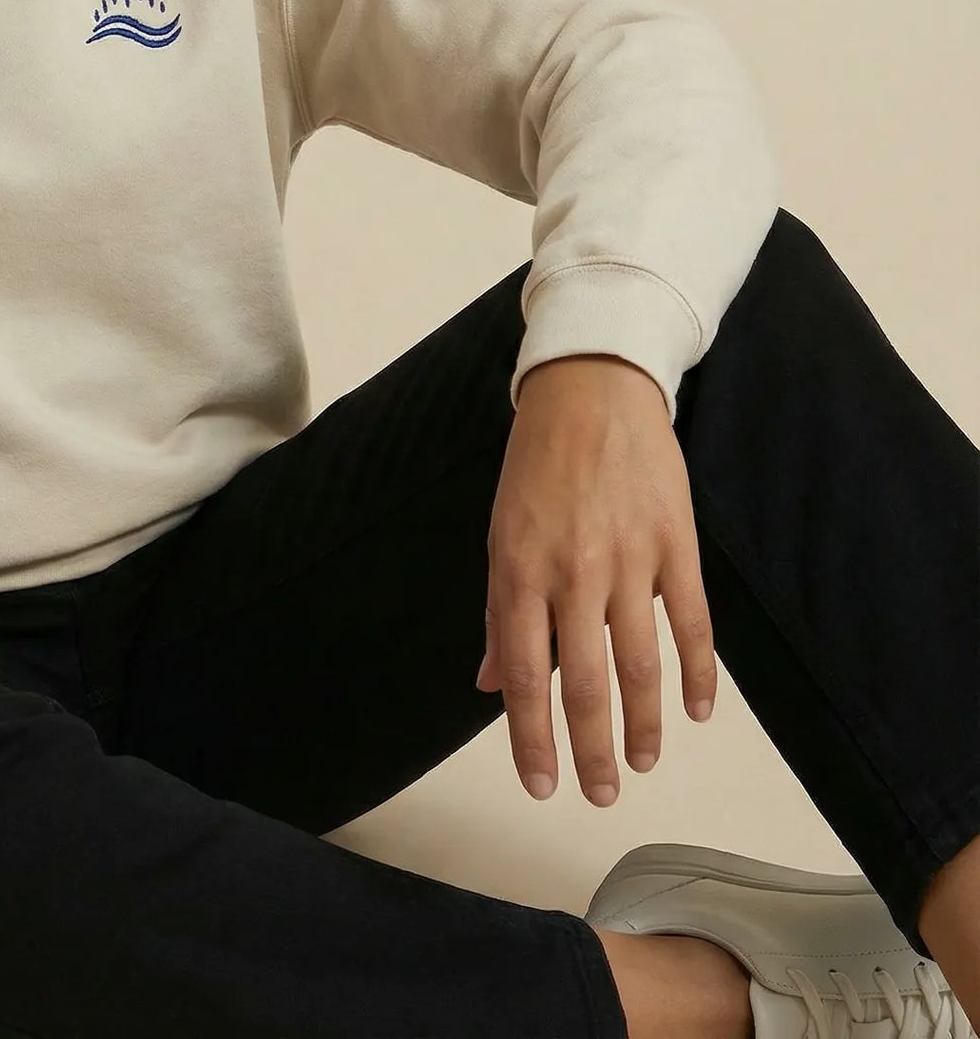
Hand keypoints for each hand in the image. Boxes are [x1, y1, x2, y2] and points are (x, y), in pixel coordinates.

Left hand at [477, 354, 717, 804]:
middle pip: (583, 681)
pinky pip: (691, 622)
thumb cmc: (536, 465)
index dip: (531, 737)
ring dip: (644, 724)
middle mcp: (571, 571)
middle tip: (601, 794)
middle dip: (591, 749)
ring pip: (639, 662)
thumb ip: (501, 611)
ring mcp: (627, 558)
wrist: (590, 391)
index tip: (542, 784)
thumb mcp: (501, 533)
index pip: (523, 674)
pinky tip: (696, 712)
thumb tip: (490, 682)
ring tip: (644, 763)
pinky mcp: (674, 543)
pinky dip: (697, 672)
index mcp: (517, 569)